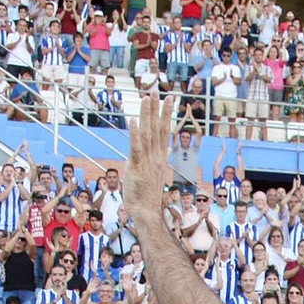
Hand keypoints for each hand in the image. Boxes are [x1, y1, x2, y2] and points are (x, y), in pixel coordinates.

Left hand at [126, 93, 174, 218]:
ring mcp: (147, 162)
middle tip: (157, 91)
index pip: (163, 131)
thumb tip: (163, 148)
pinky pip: (136, 148)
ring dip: (147, 115)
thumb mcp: (153, 174)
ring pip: (147, 133)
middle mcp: (155, 157)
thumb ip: (156, 158)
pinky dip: (135, 134)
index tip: (168, 98)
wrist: (147, 213)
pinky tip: (135, 121)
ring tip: (147, 98)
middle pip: (157, 128)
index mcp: (160, 157)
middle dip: (157, 108)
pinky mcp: (136, 167)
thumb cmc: (148, 196)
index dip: (165, 114)